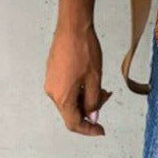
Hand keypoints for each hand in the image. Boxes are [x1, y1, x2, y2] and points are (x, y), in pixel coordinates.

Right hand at [44, 21, 112, 136]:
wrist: (72, 26)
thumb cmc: (84, 49)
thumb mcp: (95, 77)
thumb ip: (93, 100)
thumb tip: (92, 116)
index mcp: (62, 97)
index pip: (74, 123)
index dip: (88, 129)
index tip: (101, 131)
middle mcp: (52, 92)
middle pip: (71, 111)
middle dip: (90, 108)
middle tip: (106, 96)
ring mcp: (50, 81)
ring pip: (69, 99)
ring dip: (85, 97)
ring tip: (101, 86)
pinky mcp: (52, 72)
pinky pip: (65, 89)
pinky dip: (79, 89)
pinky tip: (90, 79)